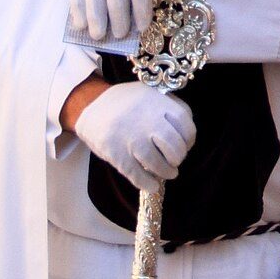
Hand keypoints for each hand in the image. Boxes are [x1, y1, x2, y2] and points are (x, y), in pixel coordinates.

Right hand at [74, 81, 195, 189]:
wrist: (90, 106)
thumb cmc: (125, 103)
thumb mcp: (149, 93)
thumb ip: (169, 106)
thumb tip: (186, 132)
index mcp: (157, 103)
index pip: (185, 124)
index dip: (189, 139)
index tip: (185, 145)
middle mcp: (146, 120)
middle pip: (174, 146)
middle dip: (178, 157)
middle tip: (174, 161)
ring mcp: (131, 139)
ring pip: (158, 164)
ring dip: (166, 172)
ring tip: (168, 173)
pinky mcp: (117, 154)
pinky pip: (138, 175)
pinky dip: (148, 183)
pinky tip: (152, 184)